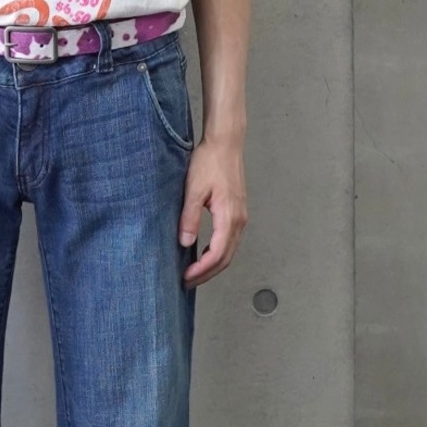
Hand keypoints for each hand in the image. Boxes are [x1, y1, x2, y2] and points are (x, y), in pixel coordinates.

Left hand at [179, 136, 247, 287]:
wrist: (225, 144)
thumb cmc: (209, 162)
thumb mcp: (193, 190)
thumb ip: (190, 217)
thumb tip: (186, 243)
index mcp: (229, 217)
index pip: (217, 254)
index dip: (202, 270)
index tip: (185, 277)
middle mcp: (239, 220)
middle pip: (226, 258)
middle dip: (207, 274)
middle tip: (187, 282)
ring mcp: (241, 217)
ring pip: (229, 251)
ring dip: (212, 265)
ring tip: (193, 273)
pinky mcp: (238, 212)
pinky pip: (230, 241)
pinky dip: (217, 253)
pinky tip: (203, 254)